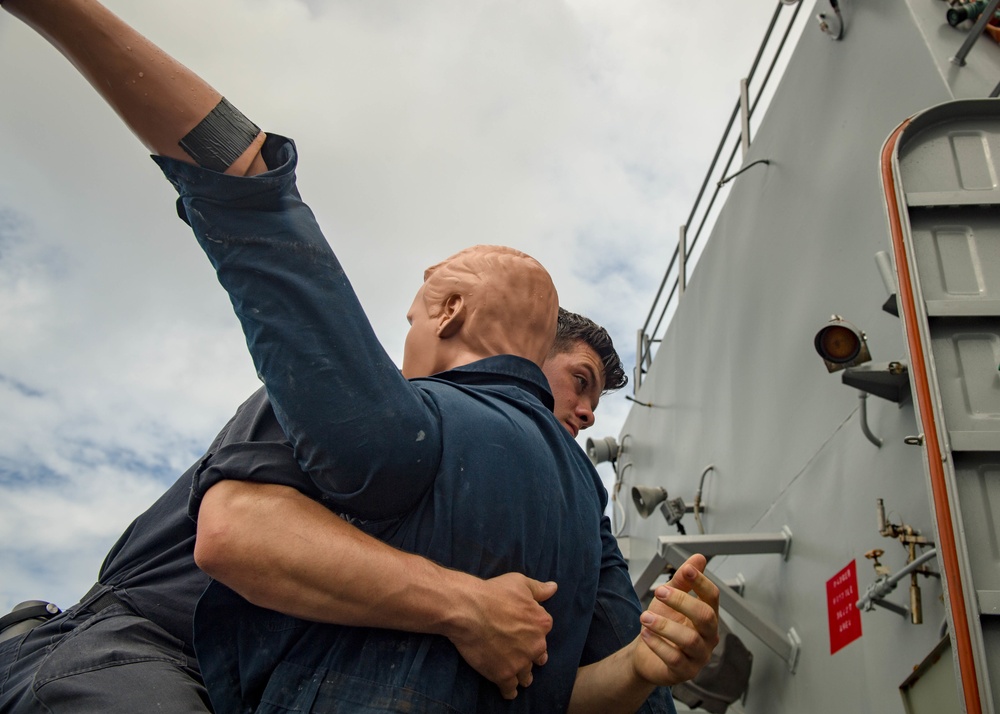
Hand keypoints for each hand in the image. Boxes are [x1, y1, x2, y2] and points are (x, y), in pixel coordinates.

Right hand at [446, 573, 556, 699]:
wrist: (468, 609)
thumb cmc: (493, 592)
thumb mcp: (520, 583)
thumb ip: (539, 589)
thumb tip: (554, 588)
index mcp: (542, 623)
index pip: (543, 631)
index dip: (533, 632)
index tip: (525, 632)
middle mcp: (536, 644)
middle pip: (539, 656)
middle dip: (531, 656)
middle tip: (520, 654)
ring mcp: (520, 662)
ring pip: (526, 675)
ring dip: (522, 674)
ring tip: (516, 673)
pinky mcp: (503, 675)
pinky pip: (510, 689)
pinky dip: (509, 691)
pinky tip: (508, 690)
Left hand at [632, 554, 718, 685]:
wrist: (645, 653)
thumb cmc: (663, 623)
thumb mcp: (670, 598)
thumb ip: (683, 580)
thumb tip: (698, 558)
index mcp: (707, 616)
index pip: (712, 597)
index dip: (701, 582)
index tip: (687, 569)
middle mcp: (708, 636)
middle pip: (705, 616)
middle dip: (682, 601)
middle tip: (659, 592)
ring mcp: (698, 656)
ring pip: (690, 640)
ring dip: (665, 625)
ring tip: (645, 617)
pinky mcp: (685, 672)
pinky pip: (674, 659)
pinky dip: (658, 645)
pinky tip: (646, 634)